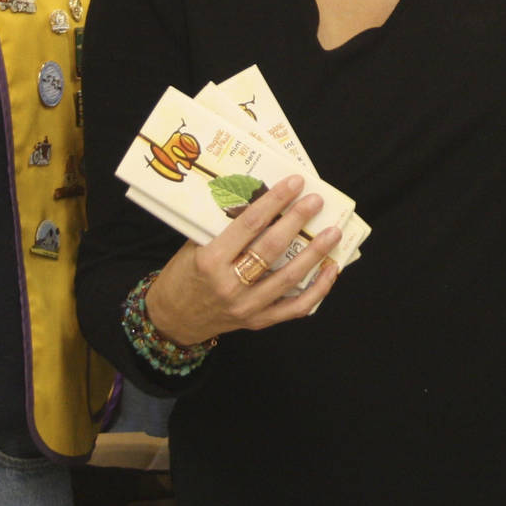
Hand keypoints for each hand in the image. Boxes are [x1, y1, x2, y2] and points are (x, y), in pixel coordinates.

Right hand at [142, 175, 341, 345]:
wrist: (171, 319)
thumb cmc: (183, 276)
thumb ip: (224, 227)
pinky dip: (317, 290)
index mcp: (210, 260)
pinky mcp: (257, 321)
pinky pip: (294, 308)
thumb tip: (259, 198)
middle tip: (316, 201)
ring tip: (333, 232)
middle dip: (297, 221)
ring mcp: (246, 306)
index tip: (294, 183)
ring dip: (315, 253)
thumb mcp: (195, 246)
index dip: (274, 201)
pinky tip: (331, 270)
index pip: (249, 225)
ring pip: (288, 278)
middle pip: (271, 248)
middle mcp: (229, 284)